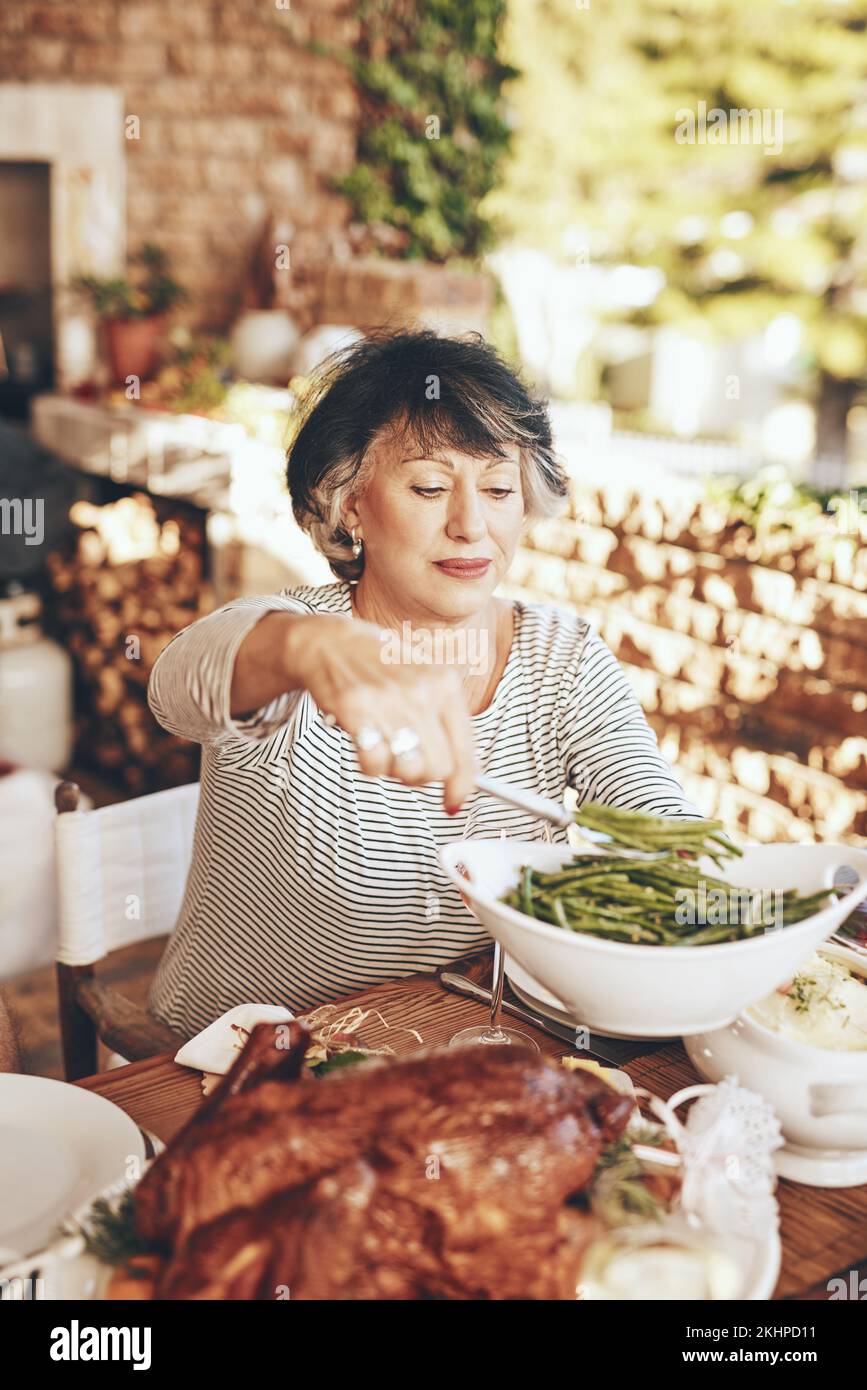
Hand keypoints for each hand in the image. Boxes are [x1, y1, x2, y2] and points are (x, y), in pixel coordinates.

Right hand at [289, 615, 478, 810]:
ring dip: (396, 771)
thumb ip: (445, 723)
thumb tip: (462, 776)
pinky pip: (374, 764)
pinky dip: (370, 766)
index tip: (453, 802)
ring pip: (409, 770)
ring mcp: (389, 702)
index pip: (465, 749)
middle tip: (406, 763)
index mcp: (445, 684)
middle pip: (438, 767)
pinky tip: (366, 745)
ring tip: (386, 750)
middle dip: (423, 777)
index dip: (462, 785)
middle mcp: (421, 692)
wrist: (331, 643)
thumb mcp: (424, 680)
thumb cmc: (380, 666)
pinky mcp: (357, 711)